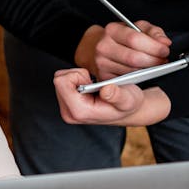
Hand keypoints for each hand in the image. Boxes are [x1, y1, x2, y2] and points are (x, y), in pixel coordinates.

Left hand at [52, 68, 170, 126]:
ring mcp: (65, 109)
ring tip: (93, 87)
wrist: (125, 111)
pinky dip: (75, 80)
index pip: (61, 82)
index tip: (93, 82)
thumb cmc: (127, 103)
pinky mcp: (65, 103)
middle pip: (59, 79)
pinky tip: (89, 88)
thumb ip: (117, 95)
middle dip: (77, 76)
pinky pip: (62, 82)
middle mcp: (68, 113)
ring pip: (60, 79)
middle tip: (94, 85)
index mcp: (79, 112)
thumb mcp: (129, 99)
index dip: (78, 75)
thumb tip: (106, 90)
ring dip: (77, 78)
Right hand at [74, 21, 171, 79]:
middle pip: (133, 58)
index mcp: (111, 30)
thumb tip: (164, 43)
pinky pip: (127, 80)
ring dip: (148, 70)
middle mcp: (103, 46)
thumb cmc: (122, 37)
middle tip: (163, 60)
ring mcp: (101, 63)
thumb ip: (154, 32)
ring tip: (156, 65)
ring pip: (131, 71)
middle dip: (153, 61)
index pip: (134, 39)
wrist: (98, 47)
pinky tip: (145, 72)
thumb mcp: (138, 28)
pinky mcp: (104, 76)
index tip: (165, 50)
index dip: (153, 46)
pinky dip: (139, 77)